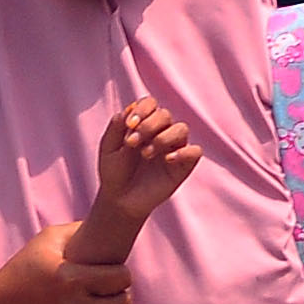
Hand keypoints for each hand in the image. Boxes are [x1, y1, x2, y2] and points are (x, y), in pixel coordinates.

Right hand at [0, 225, 134, 303]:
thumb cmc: (18, 275)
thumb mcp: (43, 244)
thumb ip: (75, 231)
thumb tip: (105, 225)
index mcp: (71, 279)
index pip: (122, 278)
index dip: (120, 275)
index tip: (111, 276)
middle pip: (122, 303)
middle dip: (116, 296)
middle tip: (103, 294)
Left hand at [85, 99, 198, 253]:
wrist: (120, 199)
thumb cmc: (114, 171)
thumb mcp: (108, 149)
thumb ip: (115, 128)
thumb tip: (127, 110)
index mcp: (143, 123)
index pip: (150, 103)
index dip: (142, 109)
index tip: (130, 124)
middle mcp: (161, 132)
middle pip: (165, 114)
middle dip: (148, 126)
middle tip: (132, 143)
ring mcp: (174, 148)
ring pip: (181, 129)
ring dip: (162, 138)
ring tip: (146, 154)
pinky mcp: (183, 165)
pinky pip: (195, 151)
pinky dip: (184, 152)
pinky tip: (167, 160)